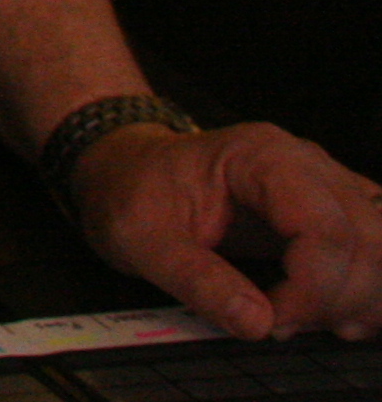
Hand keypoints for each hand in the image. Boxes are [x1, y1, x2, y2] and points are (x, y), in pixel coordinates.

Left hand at [70, 119, 381, 338]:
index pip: (325, 230)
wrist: (127, 169)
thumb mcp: (141, 238)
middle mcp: (307, 164)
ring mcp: (326, 186)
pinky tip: (333, 313)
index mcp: (260, 157)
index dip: (312, 289)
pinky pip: (375, 250)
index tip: (275, 322)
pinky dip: (365, 289)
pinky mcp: (332, 211)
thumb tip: (256, 322)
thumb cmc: (133, 191)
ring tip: (310, 321)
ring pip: (381, 247)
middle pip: (366, 241)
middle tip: (285, 325)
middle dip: (338, 299)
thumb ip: (197, 279)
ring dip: (361, 297)